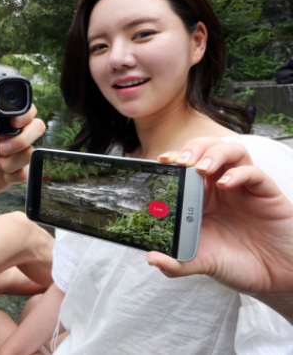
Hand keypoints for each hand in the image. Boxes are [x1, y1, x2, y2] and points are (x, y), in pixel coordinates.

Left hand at [0, 105, 45, 202]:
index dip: (25, 114)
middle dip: (22, 139)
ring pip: (30, 152)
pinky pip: (25, 172)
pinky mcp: (21, 170)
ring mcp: (20, 153)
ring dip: (11, 161)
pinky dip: (12, 175)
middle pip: (37, 127)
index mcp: (2, 124)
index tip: (14, 123)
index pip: (24, 110)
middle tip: (1, 149)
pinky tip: (2, 174)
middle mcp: (14, 136)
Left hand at [150, 137, 292, 297]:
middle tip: (181, 161)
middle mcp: (222, 186)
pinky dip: (238, 173)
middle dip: (193, 148)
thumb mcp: (201, 263)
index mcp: (202, 195)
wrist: (274, 278)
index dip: (175, 157)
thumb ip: (176, 263)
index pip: (187, 164)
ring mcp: (244, 187)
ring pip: (232, 151)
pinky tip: (225, 184)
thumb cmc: (236, 264)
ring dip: (214, 153)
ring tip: (200, 168)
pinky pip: (254, 172)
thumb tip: (151, 259)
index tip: (161, 160)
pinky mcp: (266, 194)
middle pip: (207, 148)